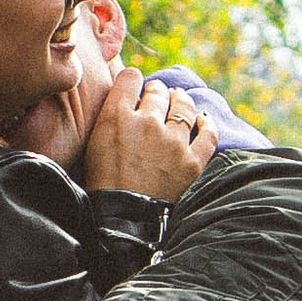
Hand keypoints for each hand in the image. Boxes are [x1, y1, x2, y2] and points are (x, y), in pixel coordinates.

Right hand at [85, 66, 217, 203]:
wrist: (121, 222)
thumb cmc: (102, 185)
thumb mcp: (94, 143)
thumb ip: (109, 116)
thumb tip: (125, 97)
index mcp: (116, 117)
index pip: (130, 78)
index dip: (133, 80)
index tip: (134, 86)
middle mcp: (147, 122)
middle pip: (157, 91)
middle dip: (157, 92)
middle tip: (156, 96)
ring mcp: (172, 142)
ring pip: (183, 106)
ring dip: (180, 100)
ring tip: (178, 100)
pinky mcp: (192, 162)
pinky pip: (208, 134)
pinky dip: (206, 124)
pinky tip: (203, 121)